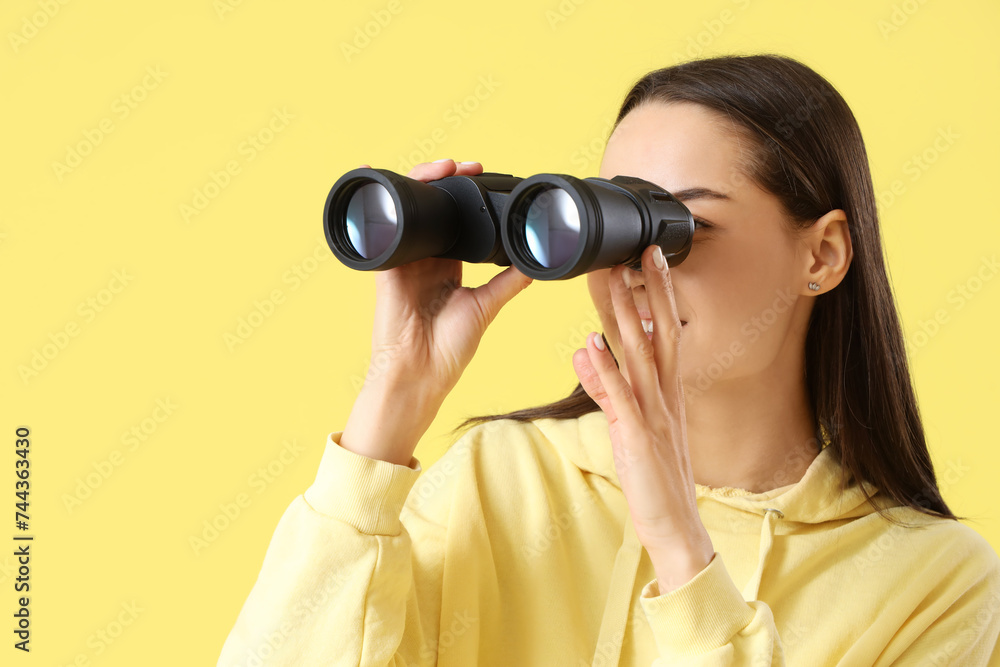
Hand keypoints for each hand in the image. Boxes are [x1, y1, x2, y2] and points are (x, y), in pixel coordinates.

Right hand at [340, 160, 533, 465]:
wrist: (419, 374)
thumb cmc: (449, 349)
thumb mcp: (485, 307)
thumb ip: (508, 282)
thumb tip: (536, 262)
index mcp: (448, 264)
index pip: (457, 219)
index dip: (468, 195)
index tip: (483, 175)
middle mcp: (425, 257)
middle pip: (432, 207)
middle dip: (447, 180)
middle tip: (465, 166)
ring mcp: (404, 259)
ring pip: (410, 209)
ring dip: (420, 181)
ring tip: (440, 166)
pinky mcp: (387, 265)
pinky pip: (379, 227)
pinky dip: (378, 199)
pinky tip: (375, 171)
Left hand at [572, 244, 713, 592]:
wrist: (675, 524)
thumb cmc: (654, 475)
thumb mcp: (629, 424)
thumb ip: (604, 387)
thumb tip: (584, 352)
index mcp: (666, 392)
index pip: (663, 332)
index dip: (657, 295)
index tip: (646, 259)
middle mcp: (664, 396)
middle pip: (656, 332)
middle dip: (646, 291)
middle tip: (635, 251)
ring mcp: (653, 414)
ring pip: (639, 354)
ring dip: (625, 316)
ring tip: (614, 279)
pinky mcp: (636, 436)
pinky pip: (619, 397)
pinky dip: (605, 370)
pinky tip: (591, 345)